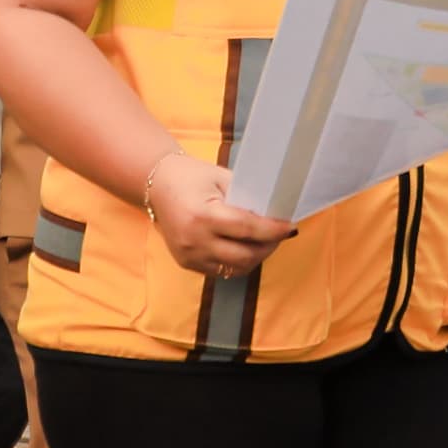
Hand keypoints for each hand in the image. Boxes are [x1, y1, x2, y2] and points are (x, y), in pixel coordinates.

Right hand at [143, 149, 296, 277]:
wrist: (156, 185)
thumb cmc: (192, 177)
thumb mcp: (222, 178)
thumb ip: (247, 198)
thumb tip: (275, 214)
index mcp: (202, 215)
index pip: (247, 229)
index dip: (273, 231)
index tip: (291, 227)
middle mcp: (194, 240)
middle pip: (245, 255)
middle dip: (269, 246)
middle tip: (281, 234)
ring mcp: (189, 256)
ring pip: (236, 268)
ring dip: (256, 257)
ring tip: (266, 241)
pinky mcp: (187, 264)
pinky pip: (221, 270)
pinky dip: (238, 261)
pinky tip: (245, 246)